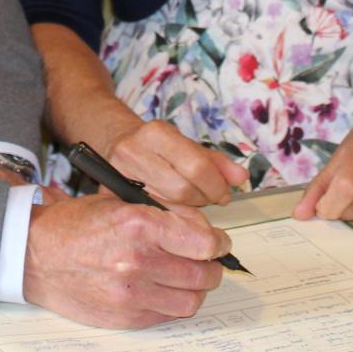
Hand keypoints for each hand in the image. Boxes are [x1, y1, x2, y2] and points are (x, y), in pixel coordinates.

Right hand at [22, 195, 230, 328]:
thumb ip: (163, 214)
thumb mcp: (119, 202)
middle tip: (208, 261)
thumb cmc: (76, 224)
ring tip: (190, 278)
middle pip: (202, 274)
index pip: (203, 242)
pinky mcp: (124, 317)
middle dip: (212, 267)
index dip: (218, 242)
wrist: (35, 255)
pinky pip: (166, 316)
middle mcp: (137, 261)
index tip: (219, 242)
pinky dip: (173, 304)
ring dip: (197, 290)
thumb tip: (201, 229)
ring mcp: (131, 293)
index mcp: (139, 224)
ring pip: (190, 300)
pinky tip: (166, 290)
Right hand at [100, 119, 248, 206]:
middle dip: (204, 198)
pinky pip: (153, 215)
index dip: (216, 186)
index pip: (196, 166)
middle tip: (210, 198)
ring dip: (189, 210)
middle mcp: (134, 151)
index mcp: (157, 133)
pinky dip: (172, 218)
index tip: (224, 194)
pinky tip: (175, 211)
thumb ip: (215, 162)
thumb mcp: (187, 146)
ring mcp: (120, 175)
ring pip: (168, 207)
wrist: (116, 144)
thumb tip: (240, 178)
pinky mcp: (112, 195)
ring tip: (192, 201)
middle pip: (182, 189)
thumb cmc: (157, 147)